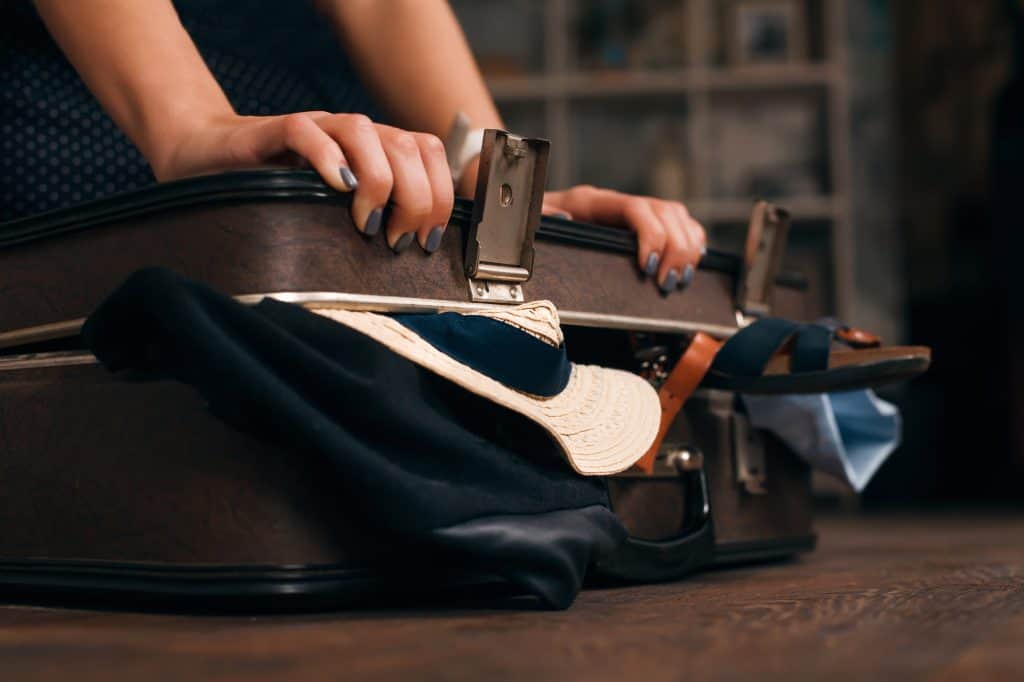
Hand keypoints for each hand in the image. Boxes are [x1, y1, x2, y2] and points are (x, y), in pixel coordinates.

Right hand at [155, 112, 454, 253]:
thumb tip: (416, 259)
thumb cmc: (278, 193)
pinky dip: (327, 156)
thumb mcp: (337, 212)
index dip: (441, 195)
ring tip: (368, 222)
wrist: (210, 161)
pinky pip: (305, 131)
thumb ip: (373, 221)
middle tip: (398, 240)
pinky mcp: (273, 131)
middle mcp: (351, 135)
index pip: (428, 152)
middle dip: (416, 198)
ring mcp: (315, 129)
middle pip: (406, 145)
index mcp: (374, 150)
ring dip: (379, 180)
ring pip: (364, 130)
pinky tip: (336, 187)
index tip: (430, 239)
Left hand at [542, 186, 705, 293]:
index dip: (651, 235)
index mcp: (591, 201)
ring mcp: (632, 210)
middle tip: (668, 283)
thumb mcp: (531, 222)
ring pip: (677, 215)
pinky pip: (680, 223)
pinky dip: (691, 241)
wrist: (531, 215)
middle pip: (665, 212)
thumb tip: (564, 218)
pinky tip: (689, 263)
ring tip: (680, 279)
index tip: (648, 267)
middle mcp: (616, 202)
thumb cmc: (533, 224)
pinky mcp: (642, 223)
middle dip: (675, 249)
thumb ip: (543, 219)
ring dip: (687, 247)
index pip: (635, 208)